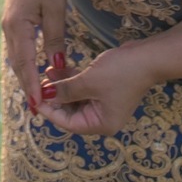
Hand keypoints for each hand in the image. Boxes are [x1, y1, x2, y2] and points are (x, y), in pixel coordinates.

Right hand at [2, 0, 67, 113]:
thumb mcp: (56, 9)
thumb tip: (56, 67)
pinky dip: (25, 64)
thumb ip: (55, 39)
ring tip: (38, 97)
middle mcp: (9, 30)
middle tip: (39, 111)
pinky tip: (34, 72)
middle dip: (28, 88)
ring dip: (26, 77)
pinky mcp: (12, 22)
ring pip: (17, 59)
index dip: (32, 88)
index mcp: (18, 27)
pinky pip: (18, 49)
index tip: (39, 108)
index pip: (26, 65)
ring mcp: (8, 26)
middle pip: (18, 66)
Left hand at [38, 41, 155, 135]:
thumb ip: (65, 90)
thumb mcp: (89, 82)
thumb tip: (44, 96)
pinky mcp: (104, 89)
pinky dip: (71, 80)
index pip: (68, 123)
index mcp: (101, 124)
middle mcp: (102, 118)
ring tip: (47, 71)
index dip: (50, 111)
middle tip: (39, 83)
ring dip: (61, 86)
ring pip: (75, 98)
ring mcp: (104, 103)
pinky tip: (59, 69)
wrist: (147, 56)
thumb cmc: (120, 72)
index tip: (34, 98)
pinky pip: (82, 89)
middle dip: (55, 97)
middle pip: (71, 112)